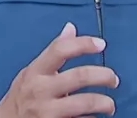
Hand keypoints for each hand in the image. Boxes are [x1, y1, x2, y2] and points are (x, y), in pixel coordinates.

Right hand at [0, 22, 118, 116]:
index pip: (60, 50)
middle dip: (104, 76)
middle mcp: (40, 90)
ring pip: (86, 103)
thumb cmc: (22, 96)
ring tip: (109, 105)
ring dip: (105, 103)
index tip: (101, 44)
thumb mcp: (33, 71)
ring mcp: (47, 112)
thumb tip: (71, 28)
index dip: (83, 44)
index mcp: (36, 72)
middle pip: (80, 76)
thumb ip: (53, 52)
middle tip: (114, 80)